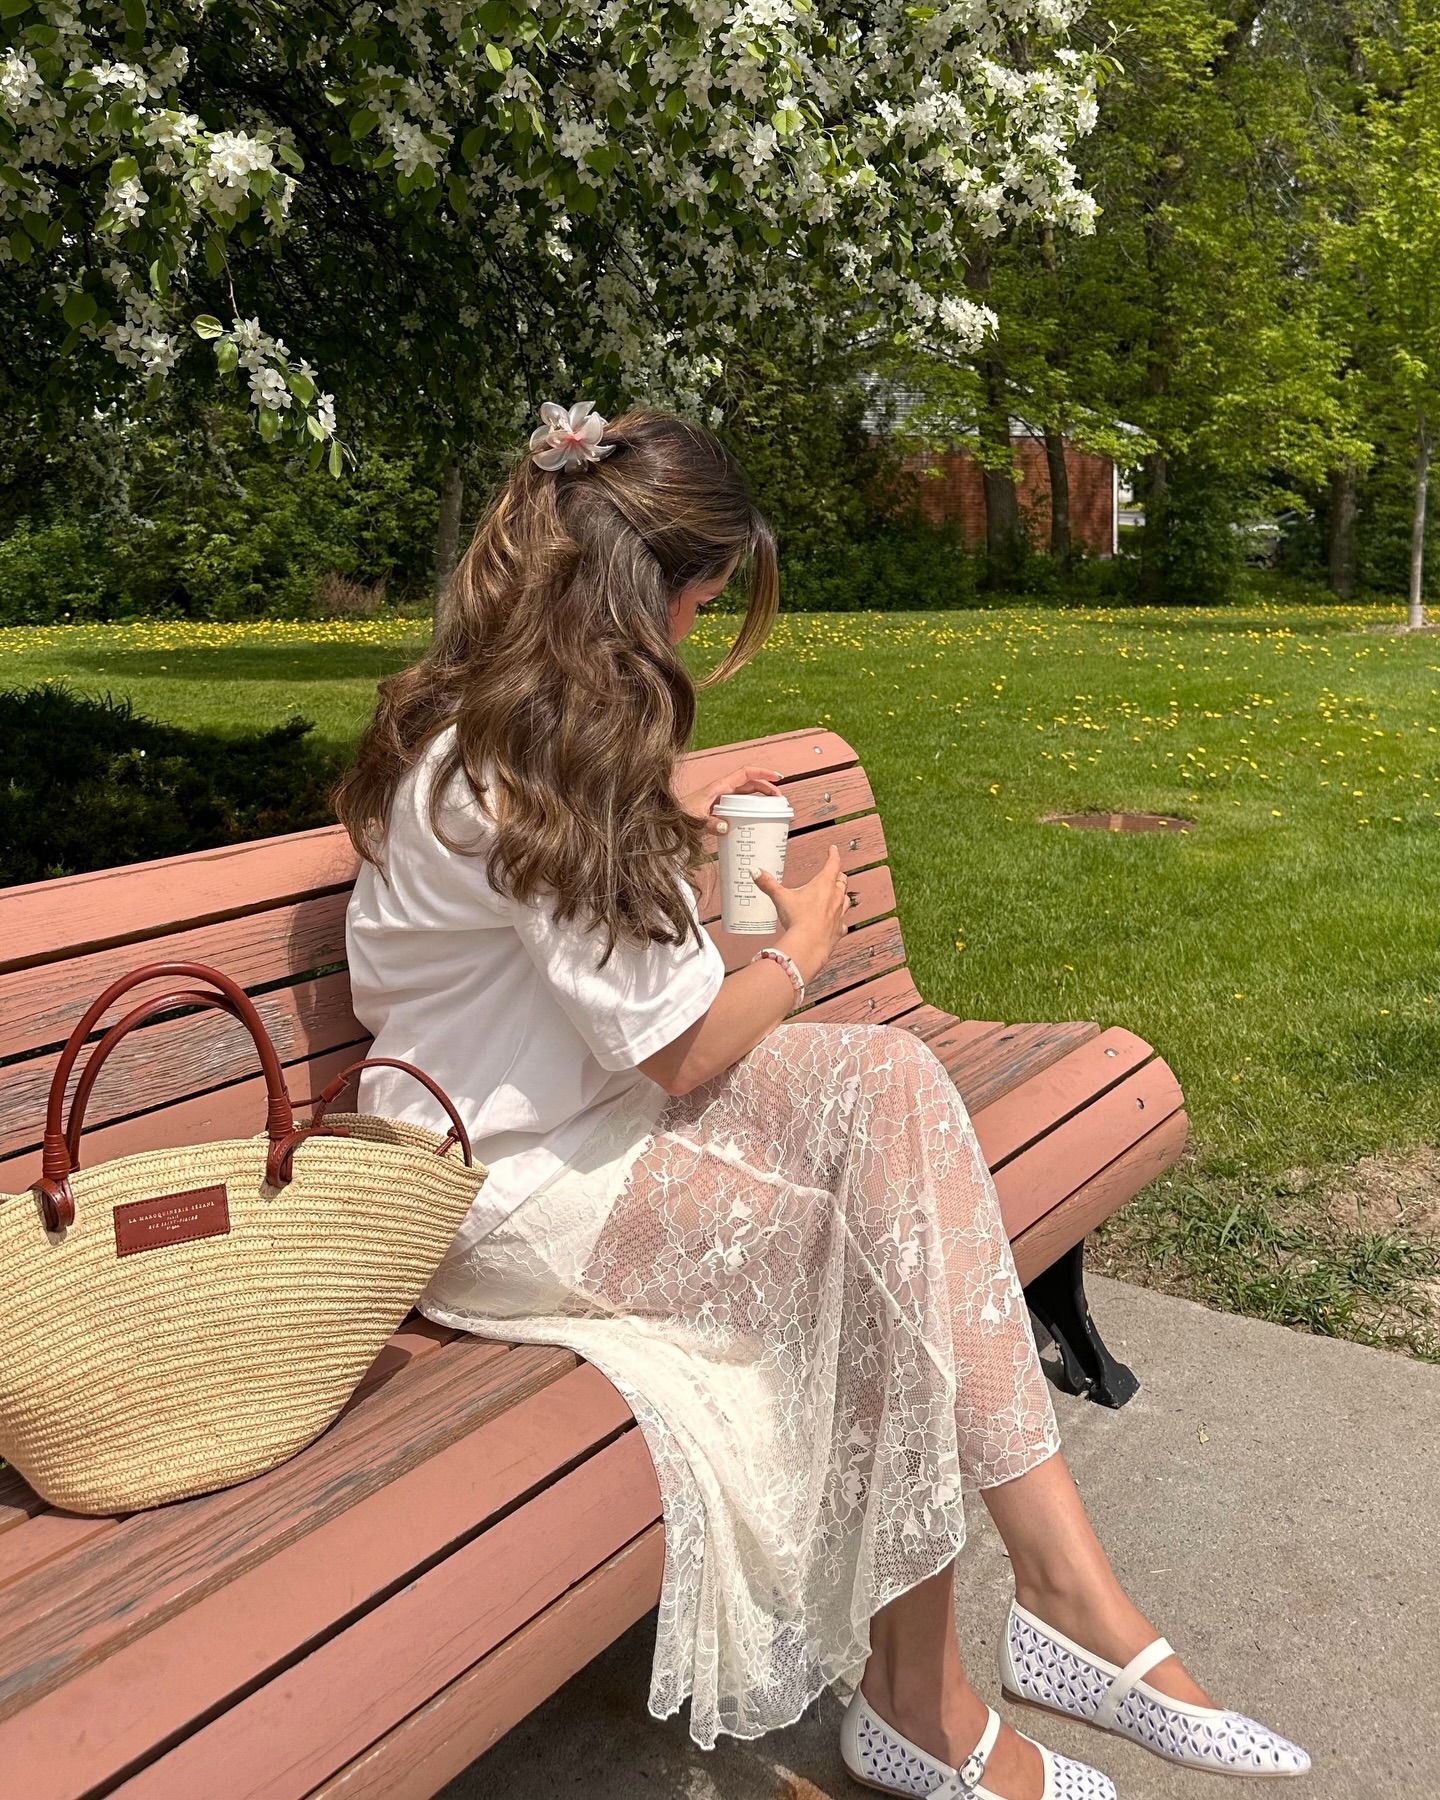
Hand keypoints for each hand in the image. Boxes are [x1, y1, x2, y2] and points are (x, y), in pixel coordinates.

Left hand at [678, 764, 783, 838]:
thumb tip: (726, 827)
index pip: (745, 774)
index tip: (778, 777)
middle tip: (779, 799)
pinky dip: (749, 807)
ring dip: (759, 797)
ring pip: (745, 794)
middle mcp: (721, 790)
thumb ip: (709, 823)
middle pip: (749, 784)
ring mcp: (720, 799)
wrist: (667, 818)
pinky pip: (738, 804)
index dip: (763, 773)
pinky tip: (754, 818)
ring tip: (772, 807)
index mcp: (718, 787)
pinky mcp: (718, 808)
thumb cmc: (679, 815)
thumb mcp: (694, 820)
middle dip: (766, 787)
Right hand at [754, 845, 848, 983]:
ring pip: (846, 900)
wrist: (809, 945)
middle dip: (838, 875)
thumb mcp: (781, 898)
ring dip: (842, 896)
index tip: (833, 849)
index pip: (833, 864)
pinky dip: (840, 920)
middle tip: (834, 873)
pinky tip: (836, 923)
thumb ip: (768, 884)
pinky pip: (843, 923)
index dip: (833, 855)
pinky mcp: (838, 930)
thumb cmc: (798, 920)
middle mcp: (835, 897)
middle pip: (842, 881)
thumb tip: (755, 872)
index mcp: (824, 885)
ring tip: (837, 894)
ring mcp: (840, 914)